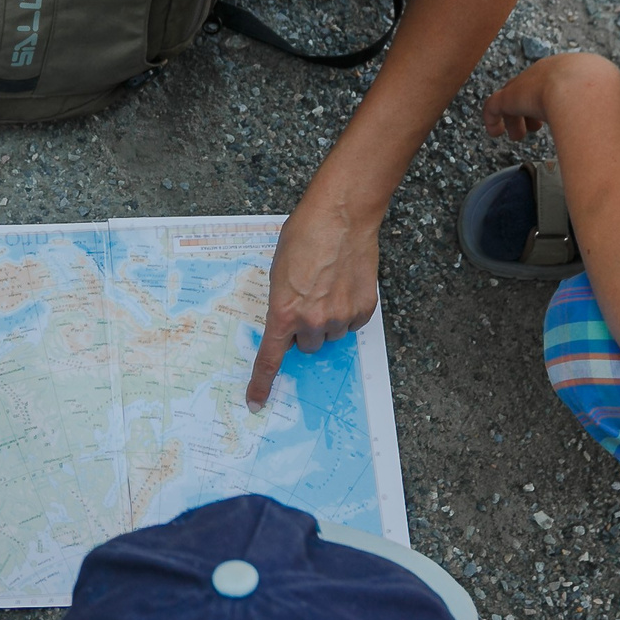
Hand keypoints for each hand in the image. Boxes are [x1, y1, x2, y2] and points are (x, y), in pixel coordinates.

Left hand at [245, 194, 379, 407]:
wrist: (341, 216)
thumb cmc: (304, 236)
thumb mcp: (279, 272)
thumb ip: (282, 303)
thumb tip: (289, 322)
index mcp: (283, 312)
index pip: (270, 359)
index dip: (261, 383)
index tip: (256, 403)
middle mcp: (312, 321)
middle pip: (307, 346)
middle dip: (306, 329)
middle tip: (309, 300)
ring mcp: (340, 317)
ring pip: (331, 334)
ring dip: (329, 319)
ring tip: (330, 285)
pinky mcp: (364, 309)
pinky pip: (353, 323)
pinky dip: (349, 310)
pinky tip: (346, 284)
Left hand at [481, 50, 619, 142]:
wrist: (584, 88)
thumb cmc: (601, 98)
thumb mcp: (607, 100)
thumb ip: (605, 112)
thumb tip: (617, 133)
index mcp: (569, 68)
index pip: (552, 83)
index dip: (552, 102)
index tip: (556, 118)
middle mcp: (545, 71)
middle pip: (531, 89)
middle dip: (531, 109)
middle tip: (534, 129)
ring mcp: (526, 83)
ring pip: (511, 98)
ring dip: (514, 118)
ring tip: (517, 136)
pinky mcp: (509, 96)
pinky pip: (493, 106)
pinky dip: (492, 120)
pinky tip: (495, 134)